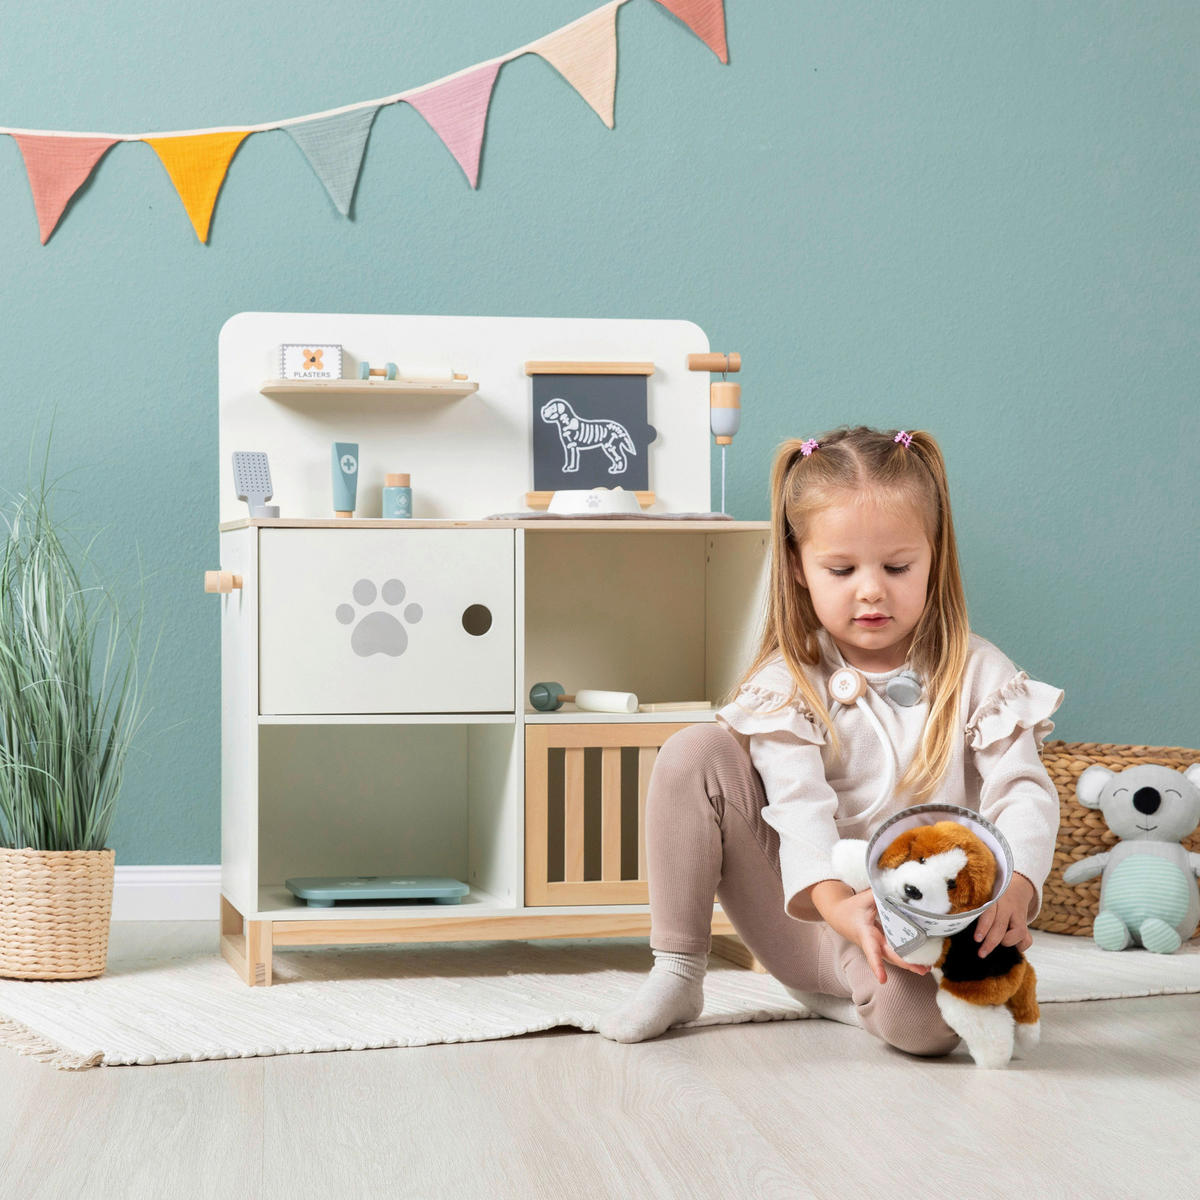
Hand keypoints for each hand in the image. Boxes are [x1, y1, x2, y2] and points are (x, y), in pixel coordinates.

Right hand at [814, 884, 930, 985]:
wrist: (839, 916)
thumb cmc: (851, 907)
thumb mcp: (863, 898)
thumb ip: (880, 894)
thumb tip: (900, 888)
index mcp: (865, 933)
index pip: (871, 950)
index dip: (877, 964)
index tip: (882, 979)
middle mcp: (872, 943)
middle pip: (890, 956)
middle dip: (906, 964)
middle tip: (923, 970)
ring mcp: (878, 946)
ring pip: (894, 957)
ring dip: (910, 964)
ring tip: (927, 967)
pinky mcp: (882, 945)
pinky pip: (895, 952)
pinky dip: (907, 956)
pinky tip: (922, 959)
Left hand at [974, 872, 1035, 956]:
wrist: (1018, 886)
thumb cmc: (996, 895)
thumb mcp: (986, 896)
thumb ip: (978, 909)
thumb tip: (962, 925)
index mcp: (994, 899)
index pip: (989, 913)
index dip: (983, 927)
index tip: (977, 939)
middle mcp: (1007, 907)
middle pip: (1000, 926)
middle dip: (991, 942)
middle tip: (981, 953)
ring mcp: (1019, 915)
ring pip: (1017, 932)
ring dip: (1007, 942)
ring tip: (1000, 943)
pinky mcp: (1026, 924)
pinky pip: (1027, 939)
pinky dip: (1021, 946)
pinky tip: (1014, 946)